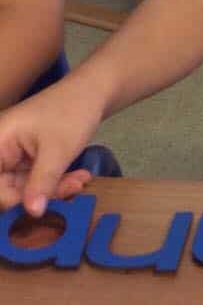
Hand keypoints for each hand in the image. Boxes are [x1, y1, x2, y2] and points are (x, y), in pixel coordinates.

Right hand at [0, 86, 101, 216]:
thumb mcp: (58, 150)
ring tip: (81, 179)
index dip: (10, 198)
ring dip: (54, 188)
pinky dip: (56, 182)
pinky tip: (79, 177)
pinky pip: (35, 180)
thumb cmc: (71, 112)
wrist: (92, 92)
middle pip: (7, 188)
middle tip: (73, 187)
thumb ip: (42, 183)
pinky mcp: (27, 159)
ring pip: (25, 188)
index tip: (39, 202)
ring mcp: (12, 156)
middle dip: (40, 194)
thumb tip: (31, 213)